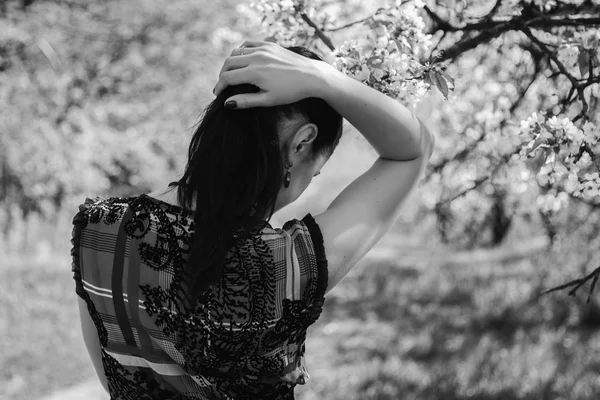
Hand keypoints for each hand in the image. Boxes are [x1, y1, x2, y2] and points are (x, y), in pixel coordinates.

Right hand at [213, 40, 327, 108]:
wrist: (312, 76)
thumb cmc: (291, 92)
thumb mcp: (268, 100)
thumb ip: (246, 101)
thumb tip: (227, 104)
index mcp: (255, 72)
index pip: (228, 77)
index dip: (219, 87)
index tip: (218, 94)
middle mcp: (257, 57)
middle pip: (228, 63)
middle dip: (222, 75)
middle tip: (222, 85)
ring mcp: (263, 49)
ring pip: (237, 52)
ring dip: (230, 63)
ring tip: (231, 74)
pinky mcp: (269, 44)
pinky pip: (248, 44)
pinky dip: (241, 51)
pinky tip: (242, 60)